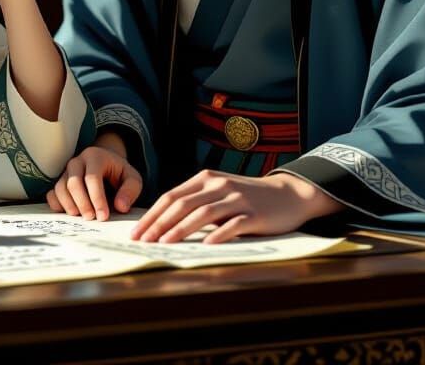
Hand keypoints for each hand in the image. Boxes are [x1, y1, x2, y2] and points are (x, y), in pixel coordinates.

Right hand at [46, 142, 142, 220]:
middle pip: (73, 182)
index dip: (97, 198)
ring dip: (69, 206)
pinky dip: (58, 205)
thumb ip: (130, 191)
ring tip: (81, 218)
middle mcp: (77, 162)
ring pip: (60, 188)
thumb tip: (120, 207)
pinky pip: (52, 194)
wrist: (106, 165)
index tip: (103, 217)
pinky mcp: (59, 183)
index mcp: (95, 157)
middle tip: (92, 219)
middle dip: (82, 203)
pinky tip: (69, 214)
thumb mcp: (132, 178)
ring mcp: (66, 172)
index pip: (92, 178)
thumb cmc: (119, 173)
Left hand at [131, 170, 340, 243]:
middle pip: (182, 204)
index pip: (171, 197)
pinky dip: (218, 235)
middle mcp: (218, 185)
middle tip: (144, 241)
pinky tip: (206, 246)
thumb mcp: (219, 193)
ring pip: (203, 213)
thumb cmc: (247, 197)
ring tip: (165, 243)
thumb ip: (196, 202)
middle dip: (159, 223)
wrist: (287, 194)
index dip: (152, 214)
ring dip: (181, 229)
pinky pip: (233, 225)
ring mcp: (236, 198)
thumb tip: (162, 223)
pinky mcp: (254, 214)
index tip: (136, 232)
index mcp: (205, 179)